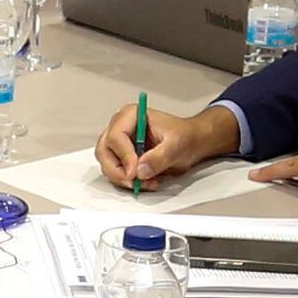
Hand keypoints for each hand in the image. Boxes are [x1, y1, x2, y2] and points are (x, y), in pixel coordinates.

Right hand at [95, 96, 243, 191]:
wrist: (192, 143)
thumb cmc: (185, 136)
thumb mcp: (177, 145)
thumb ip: (160, 157)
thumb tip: (141, 169)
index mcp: (131, 116)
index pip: (115, 137)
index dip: (124, 156)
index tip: (135, 172)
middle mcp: (121, 127)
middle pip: (104, 152)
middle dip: (118, 171)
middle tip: (134, 182)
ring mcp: (120, 144)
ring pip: (107, 164)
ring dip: (124, 178)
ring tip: (147, 181)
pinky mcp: (123, 158)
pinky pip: (116, 172)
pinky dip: (129, 181)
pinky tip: (147, 181)